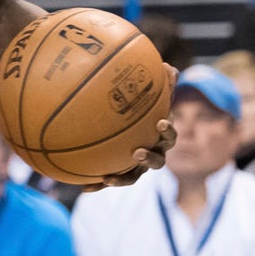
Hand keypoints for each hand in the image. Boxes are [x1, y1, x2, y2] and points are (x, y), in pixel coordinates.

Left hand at [82, 64, 178, 191]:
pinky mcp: (121, 174)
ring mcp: (136, 167)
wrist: (132, 136)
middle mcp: (152, 154)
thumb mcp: (152, 99)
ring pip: (133, 176)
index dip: (168, 130)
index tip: (160, 122)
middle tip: (138, 152)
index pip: (169, 136)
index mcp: (159, 137)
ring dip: (123, 179)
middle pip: (158, 161)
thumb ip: (161, 85)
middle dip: (150, 158)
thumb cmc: (144, 113)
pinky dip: (98, 186)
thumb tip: (170, 65)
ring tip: (109, 178)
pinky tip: (84, 189)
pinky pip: (110, 181)